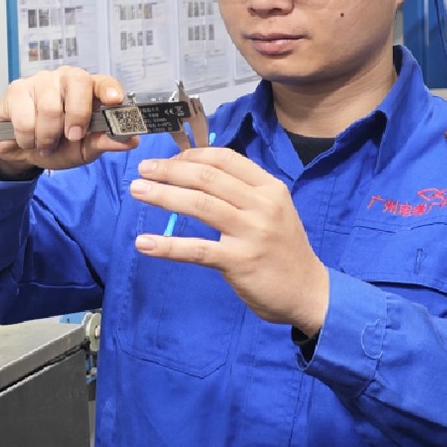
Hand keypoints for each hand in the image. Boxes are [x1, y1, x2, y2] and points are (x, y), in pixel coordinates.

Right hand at [0, 66, 138, 175]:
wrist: (23, 152)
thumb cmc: (59, 145)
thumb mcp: (85, 149)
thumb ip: (105, 142)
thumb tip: (132, 140)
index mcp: (89, 90)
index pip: (103, 81)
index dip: (109, 88)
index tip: (114, 100)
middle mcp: (66, 79)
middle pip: (78, 82)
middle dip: (77, 115)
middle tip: (72, 137)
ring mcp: (41, 81)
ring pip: (50, 106)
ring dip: (49, 136)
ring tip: (47, 144)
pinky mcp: (16, 90)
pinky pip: (25, 117)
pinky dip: (28, 137)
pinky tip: (29, 139)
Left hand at [130, 147, 328, 335]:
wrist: (309, 291)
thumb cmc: (284, 249)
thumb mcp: (274, 210)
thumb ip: (244, 192)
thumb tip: (200, 174)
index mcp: (269, 187)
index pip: (225, 159)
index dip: (192, 155)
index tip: (169, 160)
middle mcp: (262, 205)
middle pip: (207, 177)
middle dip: (171, 170)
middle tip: (143, 170)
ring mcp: (251, 232)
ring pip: (199, 205)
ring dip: (163, 195)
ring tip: (137, 191)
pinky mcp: (239, 261)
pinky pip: (197, 249)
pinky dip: (167, 245)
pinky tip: (144, 243)